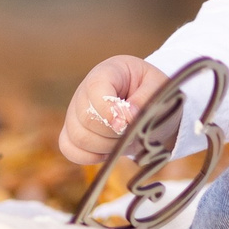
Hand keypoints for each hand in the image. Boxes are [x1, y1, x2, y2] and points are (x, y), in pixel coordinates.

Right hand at [59, 55, 174, 165]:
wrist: (146, 102)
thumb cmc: (151, 90)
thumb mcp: (158, 86)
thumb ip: (145, 98)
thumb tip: (127, 117)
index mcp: (107, 72)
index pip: (96, 89)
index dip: (110, 111)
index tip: (127, 123)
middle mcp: (84, 90)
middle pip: (86, 118)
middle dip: (113, 133)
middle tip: (131, 132)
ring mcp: (74, 112)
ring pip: (77, 137)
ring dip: (105, 146)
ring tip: (123, 140)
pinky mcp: (71, 131)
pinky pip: (69, 149)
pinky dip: (90, 156)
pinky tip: (109, 150)